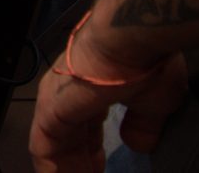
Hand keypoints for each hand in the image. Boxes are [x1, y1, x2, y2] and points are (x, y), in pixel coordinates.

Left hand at [29, 37, 186, 172]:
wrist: (131, 39)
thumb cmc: (145, 63)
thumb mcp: (153, 101)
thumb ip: (142, 124)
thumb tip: (137, 144)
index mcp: (90, 90)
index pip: (84, 129)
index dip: (92, 154)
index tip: (102, 171)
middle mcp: (67, 94)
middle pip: (68, 140)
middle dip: (78, 165)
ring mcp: (55, 101)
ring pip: (53, 146)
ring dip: (65, 169)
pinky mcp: (50, 110)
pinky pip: (44, 148)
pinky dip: (52, 169)